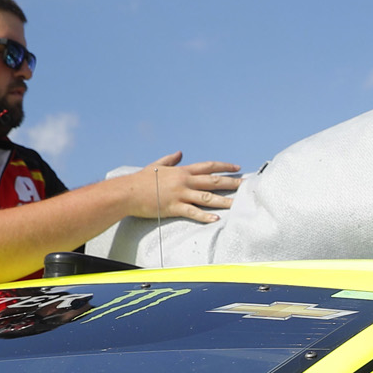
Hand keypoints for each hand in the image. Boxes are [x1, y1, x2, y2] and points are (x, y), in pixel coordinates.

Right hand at [125, 152, 241, 222]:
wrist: (127, 191)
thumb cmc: (141, 180)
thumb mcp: (157, 165)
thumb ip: (170, 159)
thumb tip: (180, 153)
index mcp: (182, 171)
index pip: (208, 166)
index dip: (224, 167)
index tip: (237, 168)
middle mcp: (184, 181)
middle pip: (213, 181)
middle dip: (231, 182)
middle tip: (246, 185)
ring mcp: (180, 194)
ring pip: (207, 197)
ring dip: (224, 201)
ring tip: (238, 204)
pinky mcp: (173, 207)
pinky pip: (192, 212)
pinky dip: (205, 216)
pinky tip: (216, 219)